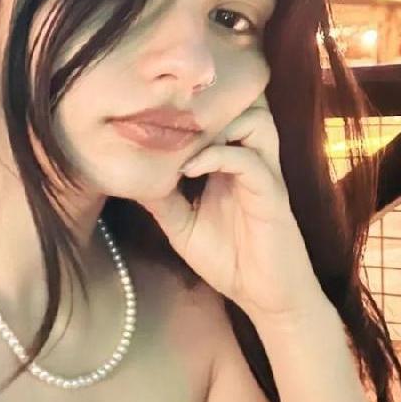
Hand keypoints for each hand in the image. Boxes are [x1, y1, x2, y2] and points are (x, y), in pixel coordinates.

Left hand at [134, 93, 326, 322]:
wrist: (265, 297)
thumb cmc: (228, 259)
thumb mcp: (182, 227)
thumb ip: (161, 200)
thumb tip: (129, 176)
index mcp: (232, 164)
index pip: (222, 117)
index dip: (191, 108)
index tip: (153, 114)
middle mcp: (251, 161)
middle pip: (245, 105)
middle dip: (209, 105)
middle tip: (172, 120)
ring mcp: (264, 175)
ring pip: (256, 120)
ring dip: (220, 124)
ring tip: (184, 143)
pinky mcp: (271, 195)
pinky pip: (250, 161)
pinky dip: (218, 156)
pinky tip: (190, 169)